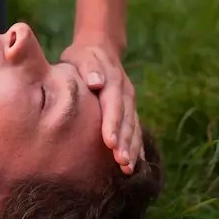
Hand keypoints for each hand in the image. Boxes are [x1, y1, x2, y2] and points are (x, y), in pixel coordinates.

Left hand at [60, 39, 143, 174]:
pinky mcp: (129, 110)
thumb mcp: (82, 57)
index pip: (113, 104)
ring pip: (133, 127)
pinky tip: (135, 165)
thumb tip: (96, 81)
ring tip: (128, 169)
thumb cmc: (83, 57)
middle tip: (121, 163)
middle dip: (126, 142)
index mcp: (113, 81)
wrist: (100, 49)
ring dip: (133, 148)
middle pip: (127, 120)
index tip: (111, 143)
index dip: (113, 124)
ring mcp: (130, 102)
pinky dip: (136, 147)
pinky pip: (135, 129)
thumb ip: (89, 67)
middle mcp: (125, 93)